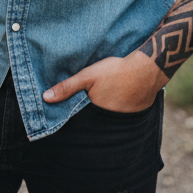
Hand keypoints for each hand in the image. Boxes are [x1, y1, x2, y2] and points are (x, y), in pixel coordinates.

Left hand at [41, 51, 167, 112]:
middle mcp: (109, 122)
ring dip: (103, 112)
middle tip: (87, 102)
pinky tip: (117, 98)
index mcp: (95, 114)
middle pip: (93, 120)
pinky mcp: (134, 115)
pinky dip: (117, 108)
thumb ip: (67, 87)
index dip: (73, 116)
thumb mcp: (88, 76)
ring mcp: (123, 120)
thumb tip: (45, 98)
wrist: (147, 70)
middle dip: (88, 115)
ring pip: (107, 118)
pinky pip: (121, 115)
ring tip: (103, 99)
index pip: (79, 121)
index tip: (68, 111)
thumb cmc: (116, 72)